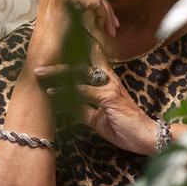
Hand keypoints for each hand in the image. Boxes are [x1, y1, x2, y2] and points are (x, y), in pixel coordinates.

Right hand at [28, 0, 118, 64]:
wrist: (45, 55)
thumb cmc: (58, 42)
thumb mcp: (68, 16)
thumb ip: (79, 3)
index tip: (103, 16)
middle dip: (105, 6)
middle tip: (112, 26)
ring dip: (106, 12)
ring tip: (107, 29)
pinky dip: (103, 15)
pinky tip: (100, 28)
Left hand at [33, 44, 155, 155]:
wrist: (147, 138)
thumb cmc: (125, 128)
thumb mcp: (98, 119)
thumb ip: (83, 109)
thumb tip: (65, 106)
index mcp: (107, 81)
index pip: (90, 61)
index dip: (75, 51)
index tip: (56, 47)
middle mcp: (108, 79)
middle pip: (80, 63)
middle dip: (59, 62)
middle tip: (39, 64)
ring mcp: (109, 86)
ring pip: (80, 72)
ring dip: (57, 72)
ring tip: (39, 73)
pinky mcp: (109, 97)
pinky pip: (83, 91)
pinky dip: (66, 91)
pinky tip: (52, 92)